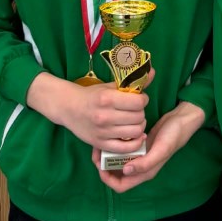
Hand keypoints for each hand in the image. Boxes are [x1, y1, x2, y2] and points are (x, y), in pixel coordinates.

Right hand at [26, 70, 153, 150]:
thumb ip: (132, 81)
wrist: (69, 108)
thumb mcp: (110, 86)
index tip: (140, 99)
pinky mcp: (101, 144)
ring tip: (134, 121)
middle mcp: (105, 116)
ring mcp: (103, 132)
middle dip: (141, 112)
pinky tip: (136, 136)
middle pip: (139, 117)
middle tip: (135, 110)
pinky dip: (135, 143)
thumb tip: (152, 72)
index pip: (138, 102)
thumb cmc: (92, 95)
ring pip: (135, 132)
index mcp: (107, 99)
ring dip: (139, 126)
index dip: (143, 99)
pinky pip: (125, 148)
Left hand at [91, 100, 205, 193]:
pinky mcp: (139, 146)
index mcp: (144, 172)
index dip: (108, 180)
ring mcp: (139, 156)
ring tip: (101, 142)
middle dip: (103, 166)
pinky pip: (123, 150)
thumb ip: (146, 163)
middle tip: (96, 151)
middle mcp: (140, 167)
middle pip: (116, 175)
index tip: (100, 165)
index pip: (120, 186)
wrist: (182, 120)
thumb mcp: (161, 149)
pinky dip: (115, 146)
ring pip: (118, 162)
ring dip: (107, 155)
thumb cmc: (173, 136)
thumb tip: (126, 171)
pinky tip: (112, 136)